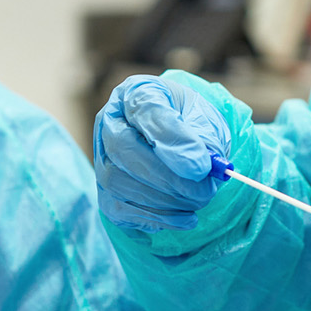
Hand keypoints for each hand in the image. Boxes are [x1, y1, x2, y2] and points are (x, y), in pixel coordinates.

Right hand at [94, 74, 230, 231]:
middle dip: (168, 177)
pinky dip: (156, 218)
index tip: (201, 166)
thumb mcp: (208, 121)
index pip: (146, 109)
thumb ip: (205, 139)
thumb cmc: (195, 126)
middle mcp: (110, 121)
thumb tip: (197, 170)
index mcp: (138, 92)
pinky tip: (185, 218)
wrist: (186, 144)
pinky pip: (119, 209)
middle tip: (205, 192)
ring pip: (117, 181)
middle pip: (123, 149)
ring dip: (164, 200)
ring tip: (199, 201)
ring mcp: (101, 156)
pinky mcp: (104, 190)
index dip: (173, 139)